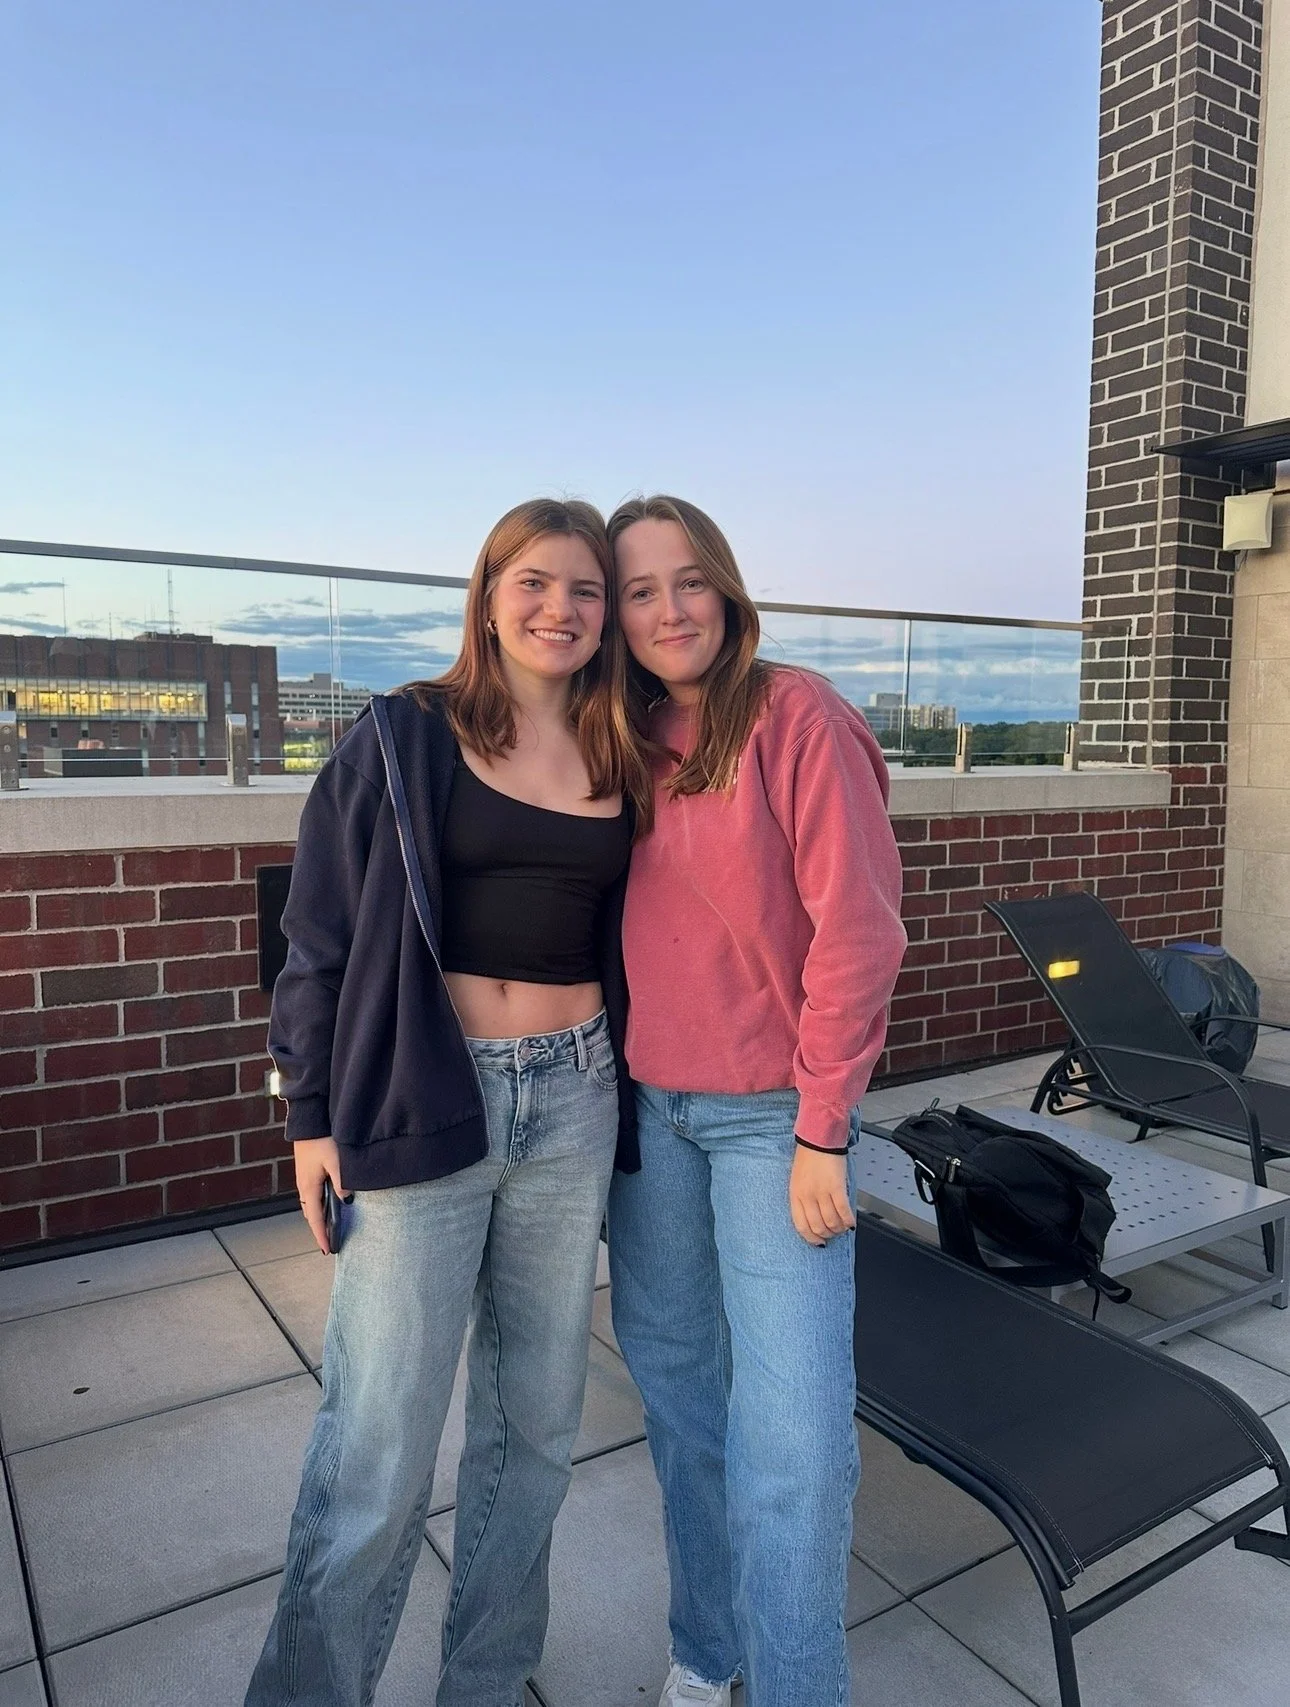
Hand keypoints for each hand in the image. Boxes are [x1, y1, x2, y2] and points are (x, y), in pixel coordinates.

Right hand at [293, 1137, 344, 1254]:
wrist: (308, 1120)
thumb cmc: (322, 1139)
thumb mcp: (335, 1160)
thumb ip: (342, 1181)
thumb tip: (347, 1200)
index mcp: (309, 1186)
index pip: (315, 1219)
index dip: (321, 1235)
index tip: (327, 1251)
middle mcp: (303, 1185)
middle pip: (312, 1214)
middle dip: (320, 1230)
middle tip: (330, 1243)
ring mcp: (304, 1178)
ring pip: (311, 1205)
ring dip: (319, 1217)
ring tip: (330, 1228)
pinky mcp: (307, 1171)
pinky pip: (312, 1195)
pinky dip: (318, 1205)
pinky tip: (328, 1204)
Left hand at [789, 1145, 855, 1245]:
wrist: (818, 1137)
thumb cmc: (808, 1156)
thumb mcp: (797, 1180)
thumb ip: (803, 1199)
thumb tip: (814, 1218)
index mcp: (795, 1194)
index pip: (801, 1225)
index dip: (811, 1238)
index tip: (819, 1242)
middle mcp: (807, 1195)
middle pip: (817, 1227)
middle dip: (827, 1235)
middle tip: (833, 1234)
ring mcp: (821, 1192)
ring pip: (831, 1222)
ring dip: (839, 1229)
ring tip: (843, 1227)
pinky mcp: (836, 1186)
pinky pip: (843, 1211)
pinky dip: (848, 1220)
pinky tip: (850, 1222)